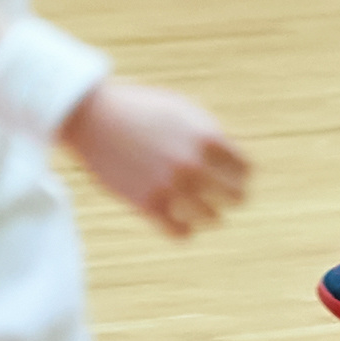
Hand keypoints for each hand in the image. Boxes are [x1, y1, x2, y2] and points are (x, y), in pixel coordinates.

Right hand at [62, 80, 250, 238]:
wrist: (93, 117)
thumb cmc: (139, 108)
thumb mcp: (182, 109)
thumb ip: (209, 132)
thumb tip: (231, 156)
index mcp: (207, 136)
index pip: (245, 170)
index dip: (240, 174)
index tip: (232, 177)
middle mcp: (193, 163)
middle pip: (236, 196)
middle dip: (232, 197)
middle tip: (225, 198)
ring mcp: (171, 185)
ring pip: (212, 218)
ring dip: (210, 215)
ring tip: (205, 212)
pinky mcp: (147, 203)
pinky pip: (182, 232)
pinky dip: (185, 229)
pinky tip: (180, 221)